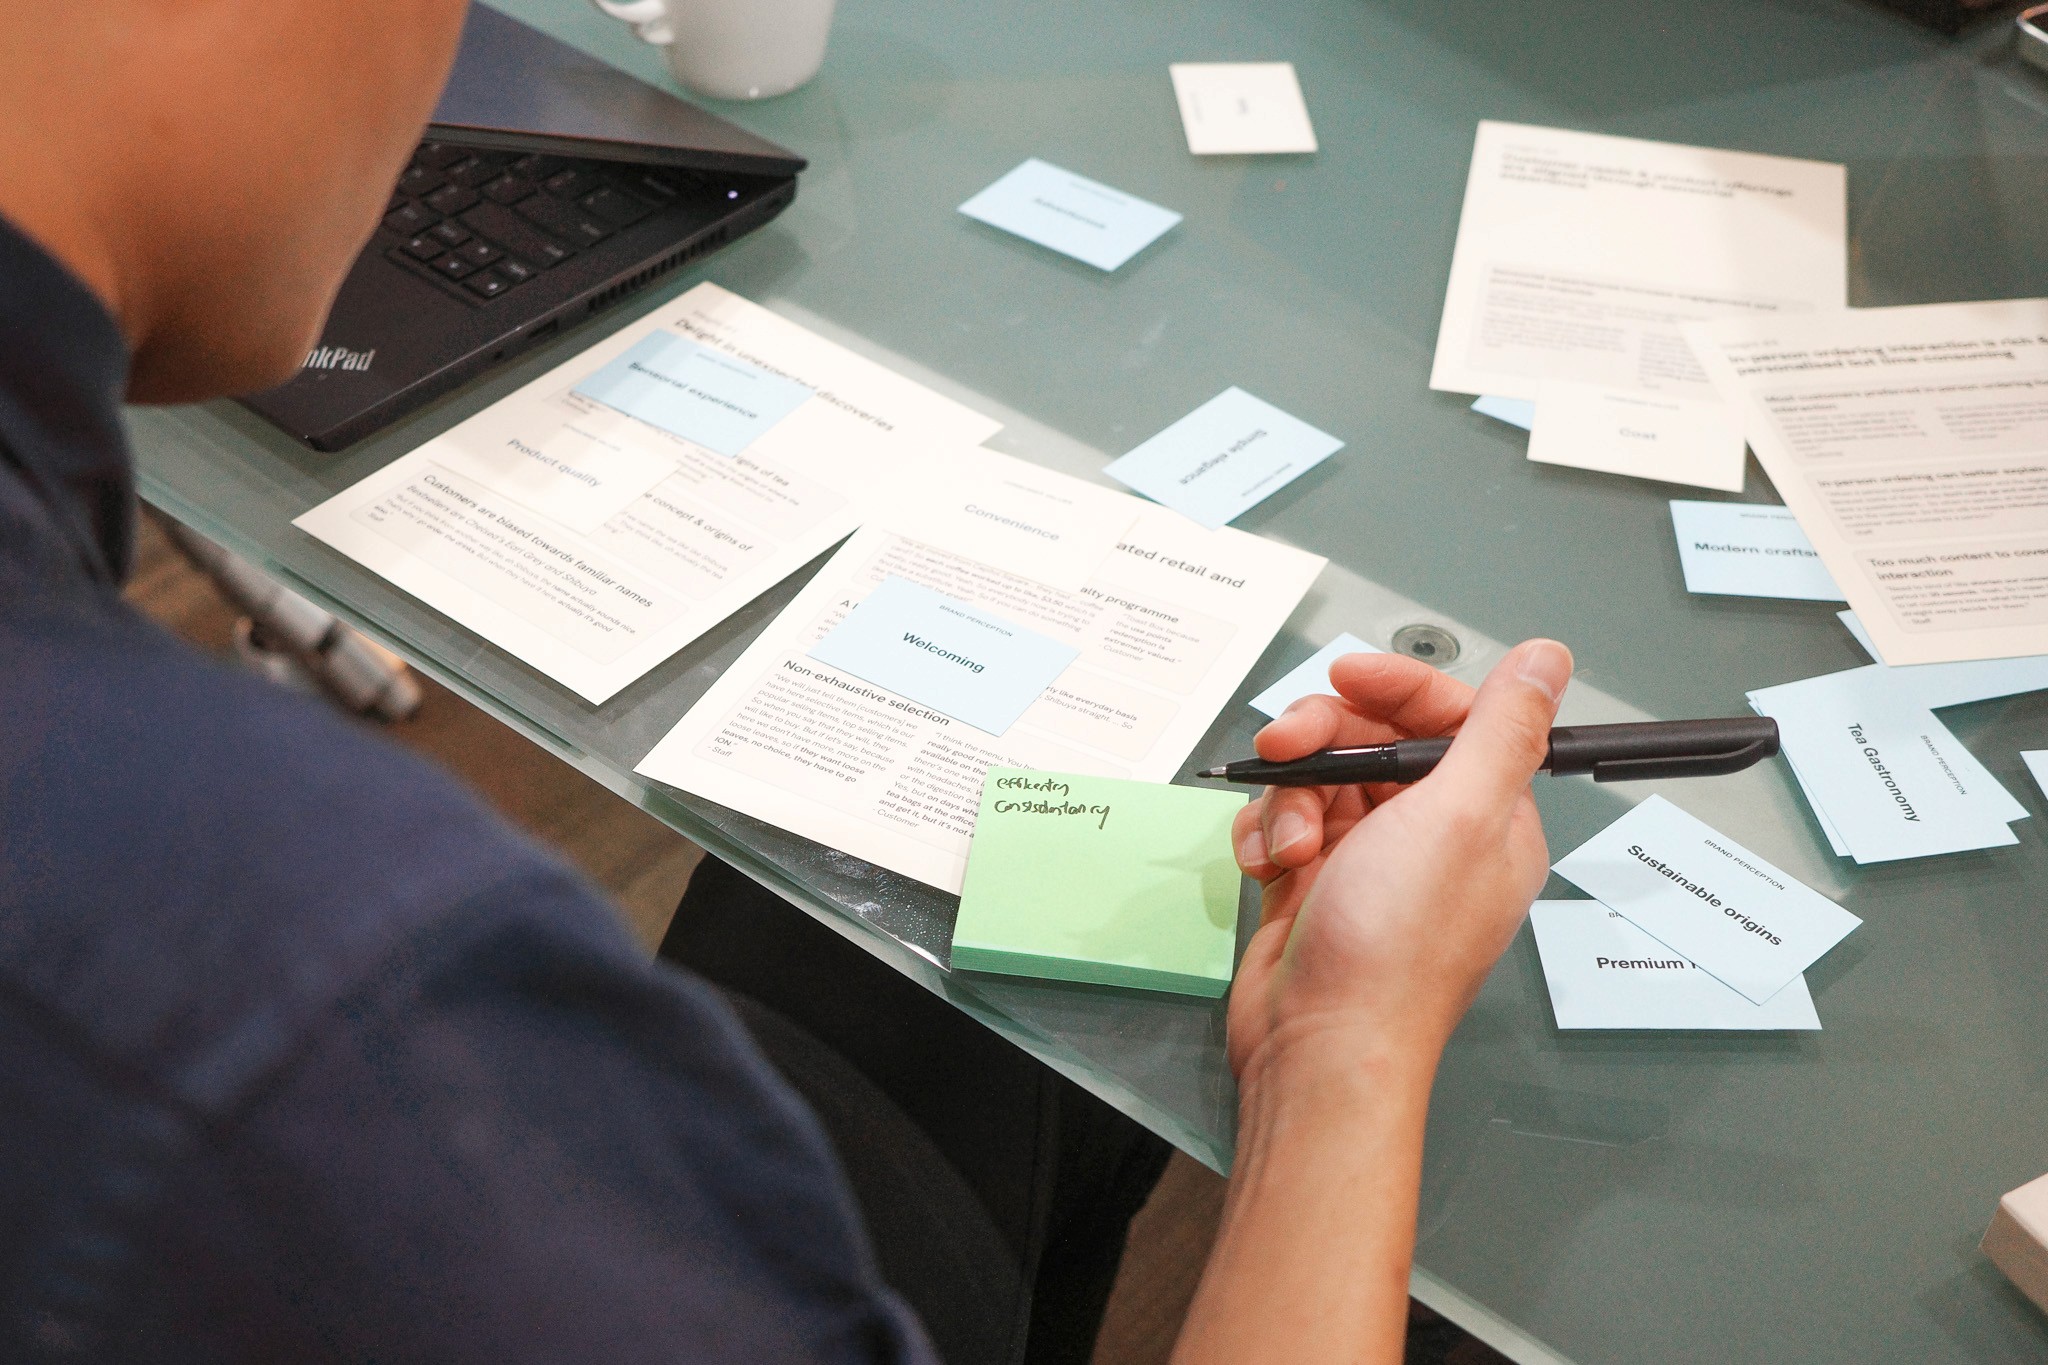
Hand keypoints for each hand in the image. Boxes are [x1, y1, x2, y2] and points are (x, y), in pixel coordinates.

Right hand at [1226, 640, 1571, 1087]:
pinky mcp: (1314, 887)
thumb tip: (1549, 658)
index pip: (1448, 718)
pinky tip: (1265, 869)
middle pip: (1373, 741)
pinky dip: (1264, 837)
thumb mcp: (1459, 817)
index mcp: (1488, 820)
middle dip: (1323, 741)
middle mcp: (1434, 837)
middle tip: (1285, 748)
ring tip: (1288, 849)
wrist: (1318, 1045)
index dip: (1395, 690)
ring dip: (1288, 801)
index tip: (1344, 679)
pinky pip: (1282, 826)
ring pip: (1317, 780)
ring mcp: (1370, 863)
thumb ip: (1501, 729)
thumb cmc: (1395, 943)